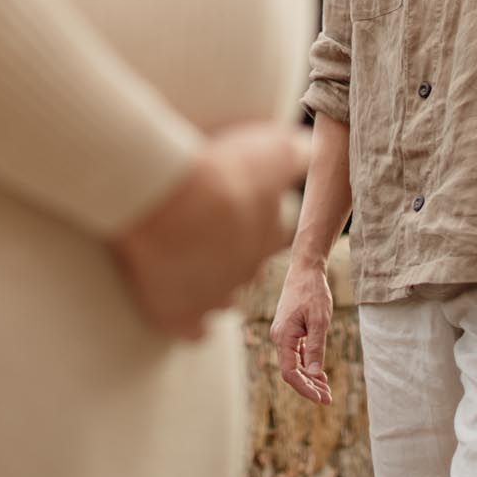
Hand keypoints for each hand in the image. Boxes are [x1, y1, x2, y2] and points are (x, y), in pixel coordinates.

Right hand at [111, 123, 310, 340]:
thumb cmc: (217, 169)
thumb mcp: (269, 149)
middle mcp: (247, 272)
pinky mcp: (179, 314)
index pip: (276, 235)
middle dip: (234, 253)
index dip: (260, 221)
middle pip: (249, 269)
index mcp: (269, 236)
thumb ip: (295, 152)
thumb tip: (312, 148)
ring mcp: (214, 296)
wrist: (165, 197)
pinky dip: (188, 318)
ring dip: (212, 283)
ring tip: (190, 260)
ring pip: (223, 299)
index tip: (241, 207)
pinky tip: (179, 301)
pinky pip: (193, 328)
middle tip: (209, 229)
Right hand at [270, 258, 334, 403]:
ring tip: (326, 390)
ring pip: (294, 364)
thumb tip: (313, 374)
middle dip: (309, 387)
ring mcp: (283, 334)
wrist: (305, 270)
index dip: (305, 388)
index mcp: (283, 336)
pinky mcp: (290, 330)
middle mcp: (279, 337)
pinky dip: (307, 365)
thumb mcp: (319, 320)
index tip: (321, 399)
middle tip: (328, 399)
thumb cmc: (312, 292)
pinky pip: (296, 354)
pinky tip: (320, 374)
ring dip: (309, 378)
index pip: (290, 372)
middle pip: (291, 371)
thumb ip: (316, 347)